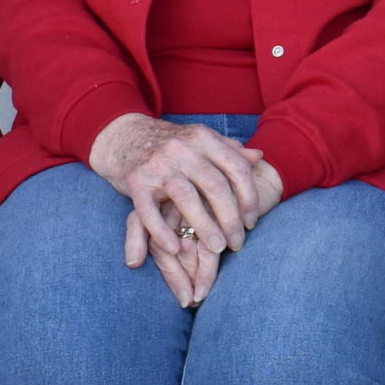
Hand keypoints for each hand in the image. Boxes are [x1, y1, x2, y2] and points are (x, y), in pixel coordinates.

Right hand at [89, 114, 266, 306]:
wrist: (125, 135)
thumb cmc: (172, 144)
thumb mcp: (201, 141)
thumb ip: (229, 150)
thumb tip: (258, 156)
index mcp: (204, 138)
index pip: (236, 168)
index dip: (248, 197)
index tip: (252, 222)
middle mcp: (183, 149)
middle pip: (215, 185)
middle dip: (230, 218)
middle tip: (238, 243)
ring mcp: (159, 164)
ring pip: (187, 198)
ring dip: (204, 227)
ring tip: (217, 249)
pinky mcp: (137, 181)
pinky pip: (149, 210)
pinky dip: (162, 232)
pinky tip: (175, 250)